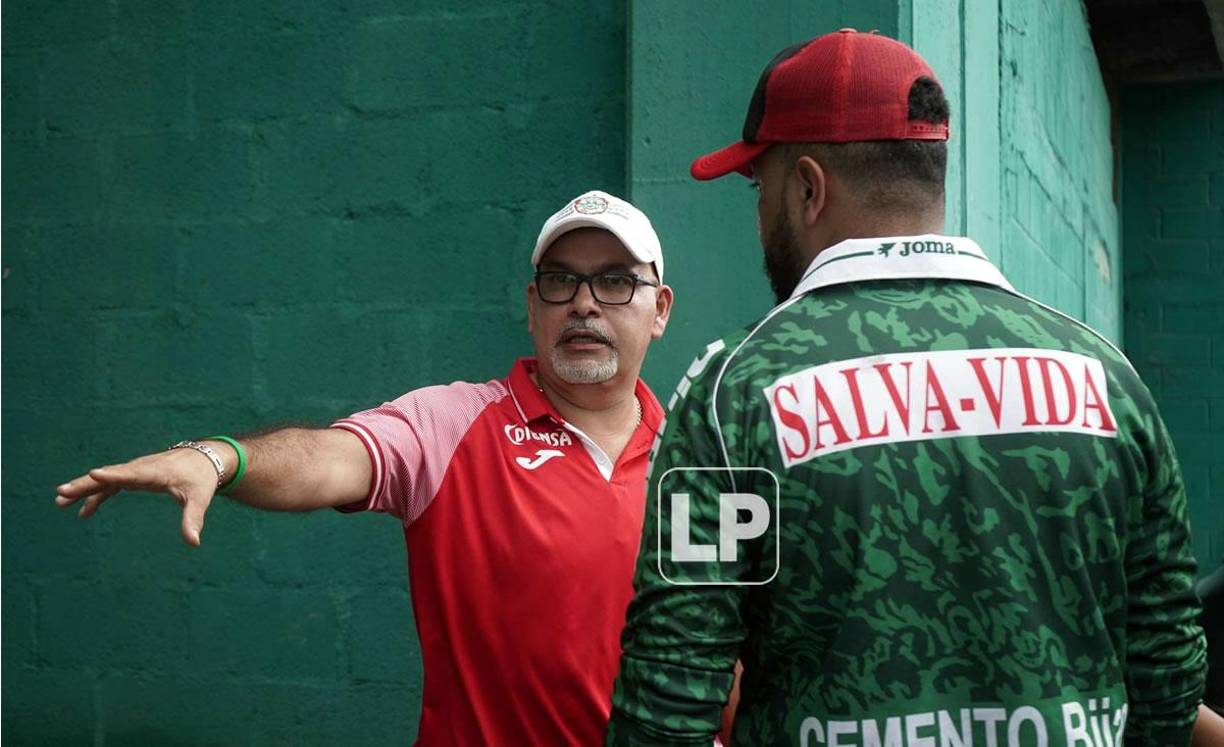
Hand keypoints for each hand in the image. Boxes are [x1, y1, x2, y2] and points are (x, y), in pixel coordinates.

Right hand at [54, 447, 223, 545]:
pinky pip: (110, 485)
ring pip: (104, 479)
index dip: (113, 474)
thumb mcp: (199, 499)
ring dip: (83, 489)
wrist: (202, 459)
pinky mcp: (132, 475)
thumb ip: (193, 519)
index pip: (132, 473)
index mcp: (155, 472)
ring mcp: (134, 471)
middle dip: (86, 484)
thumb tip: (194, 543)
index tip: (94, 473)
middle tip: (62, 492)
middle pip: (109, 476)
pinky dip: (96, 496)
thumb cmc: (200, 479)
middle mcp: (140, 469)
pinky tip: (83, 512)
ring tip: (59, 501)